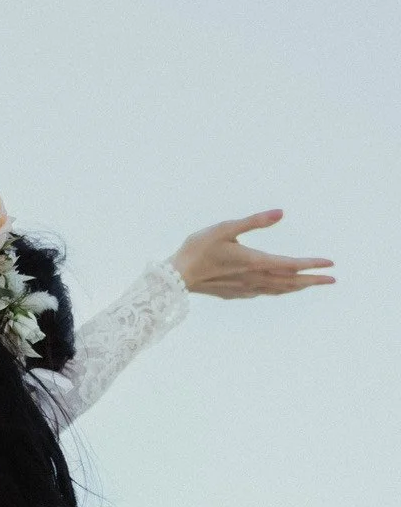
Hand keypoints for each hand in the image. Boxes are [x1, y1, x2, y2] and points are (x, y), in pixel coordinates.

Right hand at [169, 211, 334, 298]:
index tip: (331, 264)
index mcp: (255, 262)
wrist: (175, 277)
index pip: (291, 265)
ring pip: (279, 290)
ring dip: (297, 287)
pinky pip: (265, 293)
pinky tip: (279, 289)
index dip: (312, 264)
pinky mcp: (236, 294)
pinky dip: (279, 291)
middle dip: (313, 281)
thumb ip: (255, 221)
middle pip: (290, 282)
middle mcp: (254, 279)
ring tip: (311, 284)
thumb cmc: (198, 248)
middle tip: (332, 280)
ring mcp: (246, 289)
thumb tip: (281, 212)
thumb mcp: (225, 228)